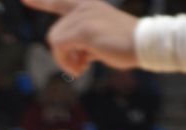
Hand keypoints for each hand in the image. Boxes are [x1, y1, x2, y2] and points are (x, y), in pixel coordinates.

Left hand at [21, 0, 139, 76]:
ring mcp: (83, 16)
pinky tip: (83, 68)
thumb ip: (83, 43)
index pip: (58, 2)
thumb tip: (71, 58)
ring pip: (55, 42)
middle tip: (82, 64)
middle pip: (53, 35)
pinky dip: (67, 63)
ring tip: (84, 65)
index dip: (40, 1)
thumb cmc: (125, 46)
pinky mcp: (84, 29)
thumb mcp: (100, 40)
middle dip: (63, 55)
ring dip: (66, 61)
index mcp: (87, 7)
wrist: (146, 43)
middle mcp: (83, 7)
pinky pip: (59, 47)